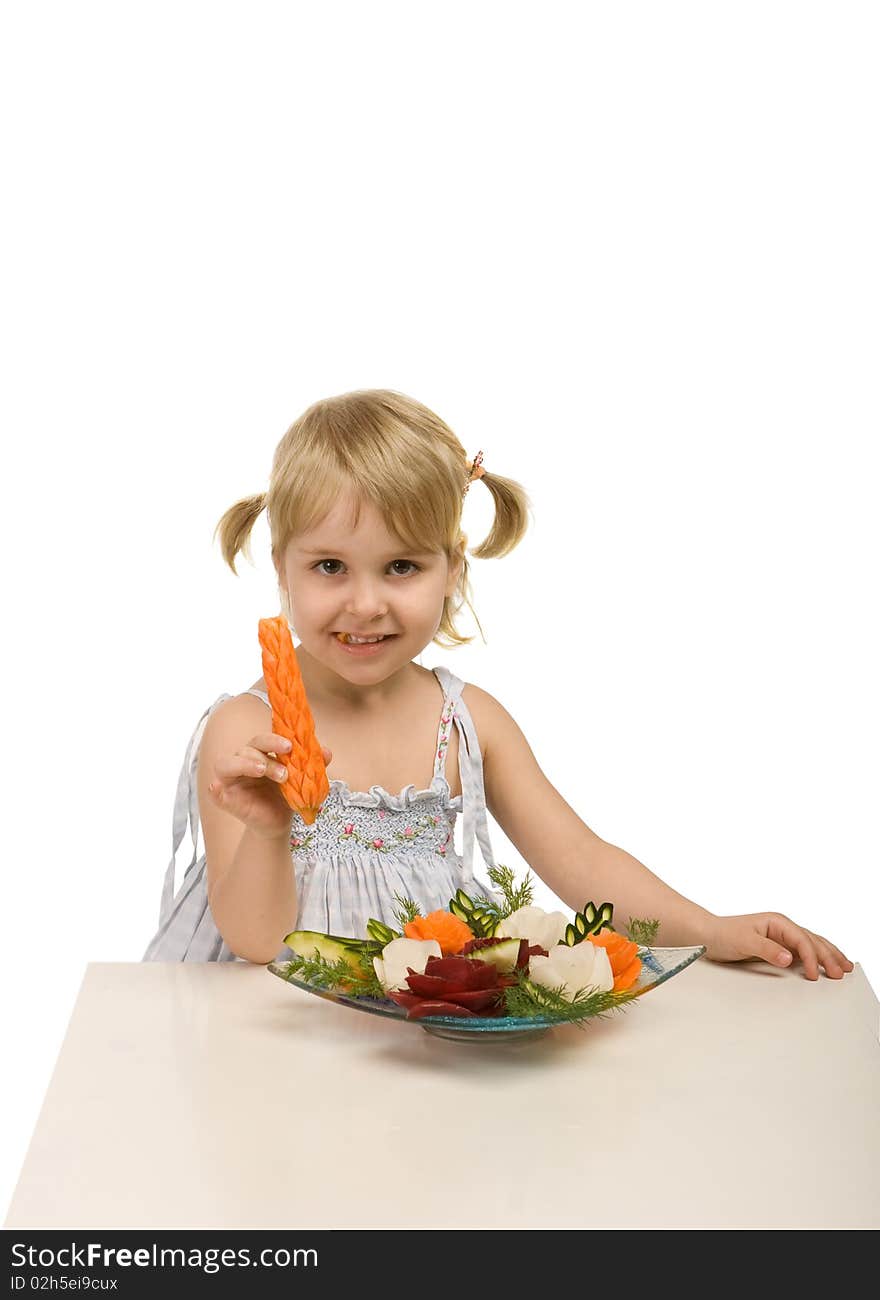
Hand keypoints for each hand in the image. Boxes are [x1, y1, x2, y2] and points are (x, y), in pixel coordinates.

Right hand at [207, 732, 332, 841]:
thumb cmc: (288, 795)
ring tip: (263, 770)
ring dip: (245, 764)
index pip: (263, 739)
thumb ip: (313, 765)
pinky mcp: (224, 797)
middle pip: (247, 747)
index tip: (291, 746)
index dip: (275, 739)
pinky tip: (218, 788)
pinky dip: (215, 789)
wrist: (281, 822)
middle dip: (265, 751)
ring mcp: (231, 778)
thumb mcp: (303, 780)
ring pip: (227, 762)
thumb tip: (326, 753)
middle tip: (283, 767)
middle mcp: (243, 760)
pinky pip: (214, 791)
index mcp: (261, 752)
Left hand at [704, 912, 853, 979]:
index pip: (801, 940)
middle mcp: (782, 928)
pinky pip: (804, 951)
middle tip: (841, 971)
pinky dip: (817, 958)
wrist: (707, 935)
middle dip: (829, 955)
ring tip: (844, 966)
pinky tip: (826, 963)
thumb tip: (788, 958)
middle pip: (812, 940)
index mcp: (777, 922)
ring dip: (828, 955)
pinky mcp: (779, 947)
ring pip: (812, 944)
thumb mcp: (743, 941)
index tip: (814, 975)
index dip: (810, 957)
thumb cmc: (722, 934)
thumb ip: (766, 949)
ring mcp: (782, 937)